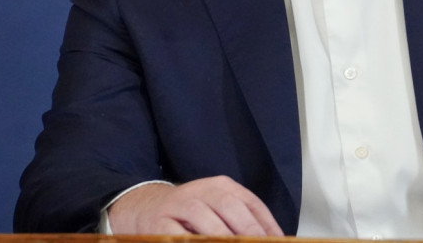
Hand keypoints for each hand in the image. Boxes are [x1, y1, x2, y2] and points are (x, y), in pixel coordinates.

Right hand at [107, 175, 283, 234]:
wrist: (145, 207)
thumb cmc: (189, 212)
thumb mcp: (217, 207)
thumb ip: (243, 219)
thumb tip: (272, 238)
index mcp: (221, 186)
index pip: (250, 202)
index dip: (266, 224)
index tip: (277, 241)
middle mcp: (201, 190)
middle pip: (230, 208)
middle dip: (248, 231)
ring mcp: (179, 206)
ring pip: (206, 222)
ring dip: (223, 238)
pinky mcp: (160, 224)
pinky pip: (180, 237)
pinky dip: (194, 242)